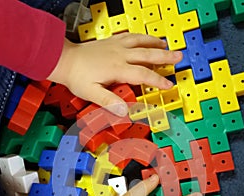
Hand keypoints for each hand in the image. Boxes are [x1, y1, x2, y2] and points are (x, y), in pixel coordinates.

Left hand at [47, 33, 182, 115]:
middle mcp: (119, 55)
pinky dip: (141, 36)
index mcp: (117, 69)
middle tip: (179, 57)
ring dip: (155, 43)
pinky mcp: (111, 42)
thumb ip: (109, 102)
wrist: (64, 59)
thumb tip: (123, 112)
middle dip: (164, 57)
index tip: (168, 85)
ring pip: (140, 41)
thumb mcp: (91, 93)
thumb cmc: (77, 77)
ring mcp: (116, 46)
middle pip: (147, 54)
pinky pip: (130, 36)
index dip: (157, 81)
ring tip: (166, 45)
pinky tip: (145, 38)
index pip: (143, 75)